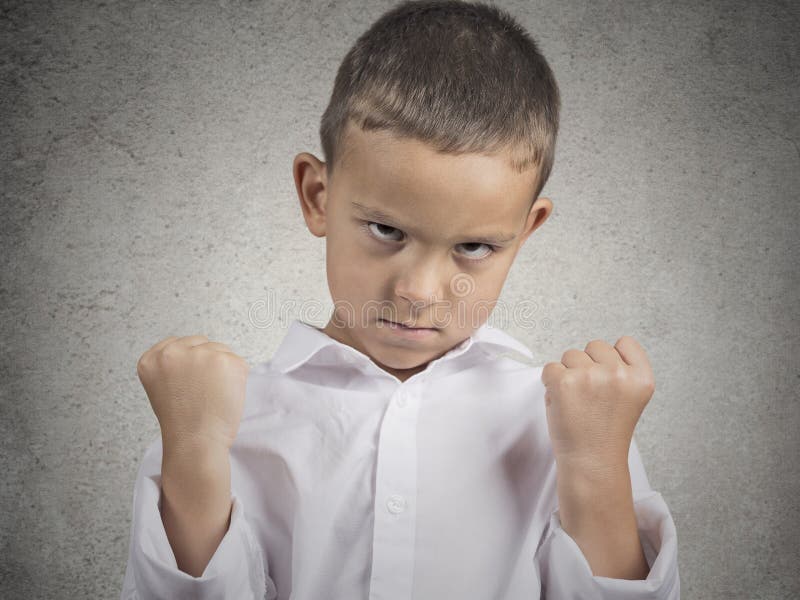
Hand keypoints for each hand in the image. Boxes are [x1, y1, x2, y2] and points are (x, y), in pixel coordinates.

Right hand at [136, 335, 249, 452]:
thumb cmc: (183, 422)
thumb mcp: (162, 386)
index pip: (178, 344)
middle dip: (206, 363)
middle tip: (202, 391)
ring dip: (222, 369)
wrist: (196, 442)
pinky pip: (237, 362)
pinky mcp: (225, 360)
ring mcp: (200, 354)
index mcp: (152, 359)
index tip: (190, 380)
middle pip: (201, 343)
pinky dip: (237, 378)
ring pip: (221, 350)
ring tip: (212, 395)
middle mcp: (172, 352)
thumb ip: (173, 365)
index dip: (189, 364)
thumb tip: (197, 351)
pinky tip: (224, 395)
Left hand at [540, 336, 654, 472]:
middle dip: (589, 364)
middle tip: (591, 396)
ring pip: (571, 354)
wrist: (592, 463)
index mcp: (642, 378)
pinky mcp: (564, 382)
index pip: (626, 342)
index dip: (613, 358)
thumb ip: (622, 371)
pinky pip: (550, 368)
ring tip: (578, 401)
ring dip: (569, 373)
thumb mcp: (631, 398)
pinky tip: (563, 402)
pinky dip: (551, 383)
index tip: (609, 379)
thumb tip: (596, 351)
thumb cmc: (606, 433)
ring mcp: (591, 376)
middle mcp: (619, 374)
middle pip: (595, 346)